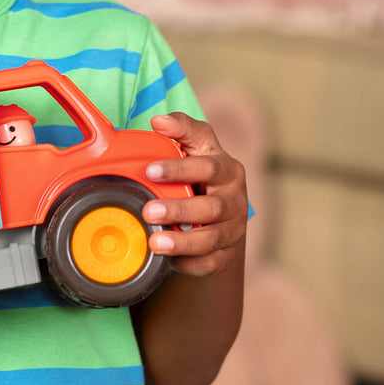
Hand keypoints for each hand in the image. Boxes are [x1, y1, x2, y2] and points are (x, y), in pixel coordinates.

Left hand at [140, 114, 246, 277]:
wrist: (221, 210)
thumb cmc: (202, 171)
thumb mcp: (197, 144)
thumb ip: (182, 128)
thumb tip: (159, 121)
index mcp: (229, 171)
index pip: (208, 168)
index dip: (180, 169)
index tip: (150, 170)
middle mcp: (235, 201)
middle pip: (212, 208)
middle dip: (179, 210)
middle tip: (148, 211)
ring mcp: (232, 230)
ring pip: (211, 240)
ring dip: (182, 243)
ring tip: (155, 242)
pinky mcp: (225, 255)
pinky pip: (208, 263)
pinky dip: (188, 263)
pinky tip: (166, 260)